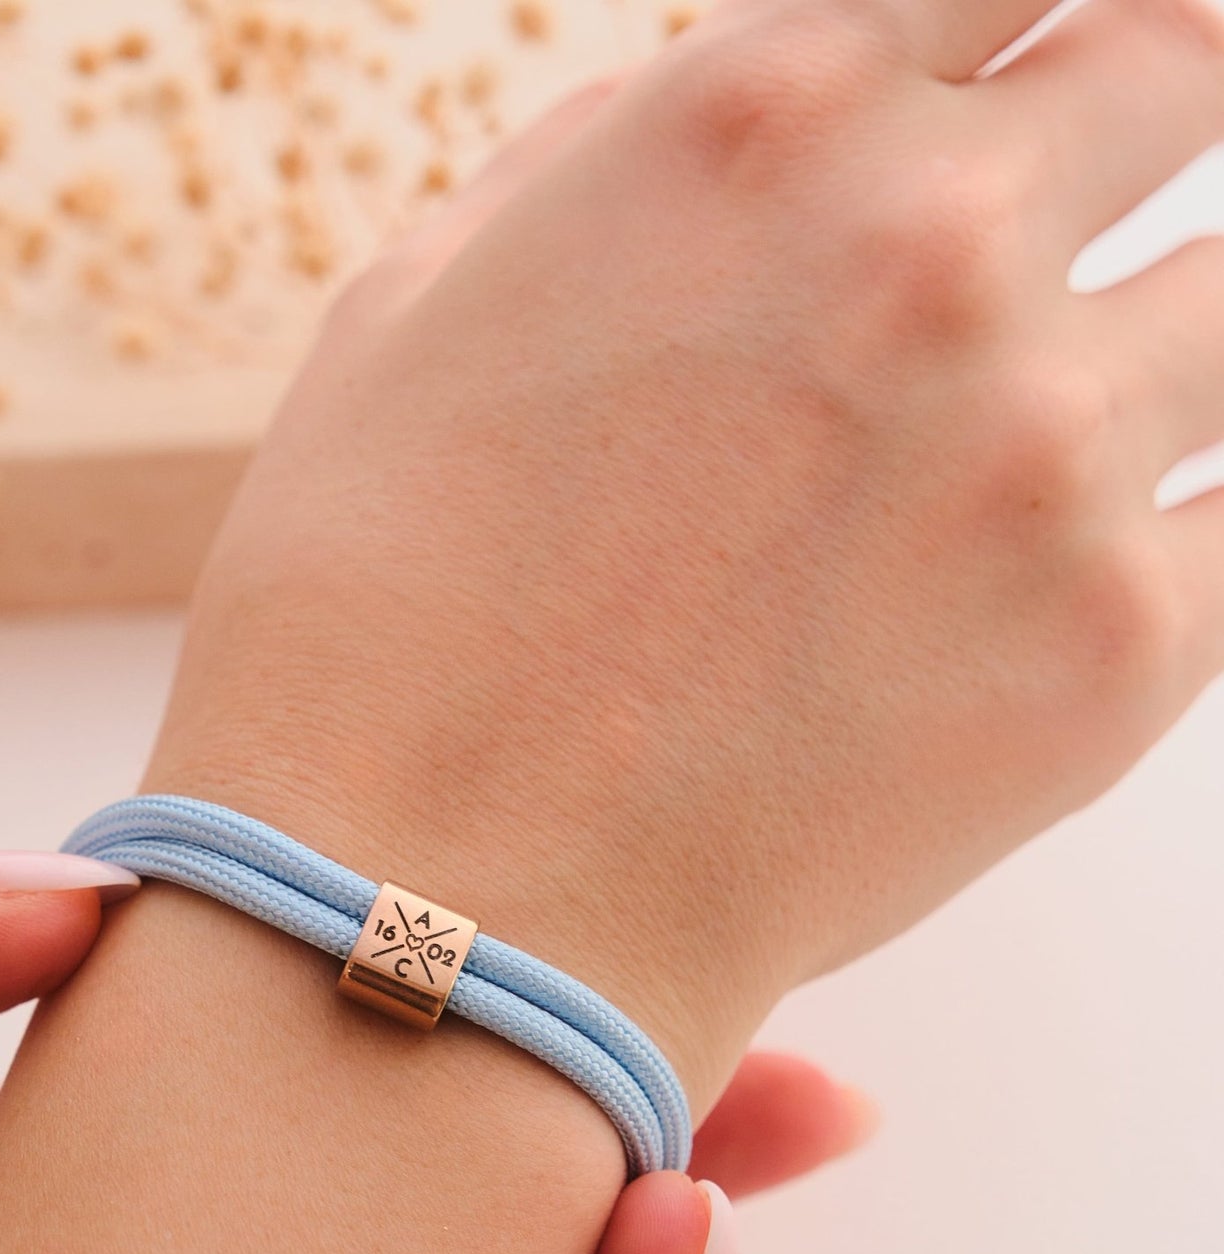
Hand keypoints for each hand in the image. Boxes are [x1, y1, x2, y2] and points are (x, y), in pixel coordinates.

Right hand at [149, 0, 1223, 1110]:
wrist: (415, 901)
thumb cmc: (373, 617)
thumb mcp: (420, 307)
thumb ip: (615, 168)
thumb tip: (763, 137)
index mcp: (756, 121)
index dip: (1045, 18)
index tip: (1058, 64)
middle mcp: (934, 242)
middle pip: (1189, 72)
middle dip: (1153, 121)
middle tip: (1103, 212)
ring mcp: (1048, 446)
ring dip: (1162, 352)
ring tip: (1033, 452)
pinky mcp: (1117, 649)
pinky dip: (1173, 537)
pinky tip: (1057, 580)